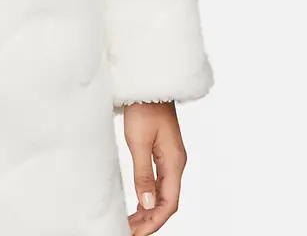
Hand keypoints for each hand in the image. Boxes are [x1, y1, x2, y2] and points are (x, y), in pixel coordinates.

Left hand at [122, 101, 186, 234]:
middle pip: (167, 201)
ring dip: (149, 210)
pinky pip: (160, 181)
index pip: (168, 203)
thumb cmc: (143, 108)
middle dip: (150, 220)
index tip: (137, 233)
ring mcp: (170, 157)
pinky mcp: (163, 151)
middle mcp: (176, 163)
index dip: (153, 221)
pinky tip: (140, 202)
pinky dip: (150, 196)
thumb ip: (143, 173)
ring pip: (163, 193)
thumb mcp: (138, 141)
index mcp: (174, 162)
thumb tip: (148, 203)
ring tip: (132, 222)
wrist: (148, 85)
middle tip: (130, 231)